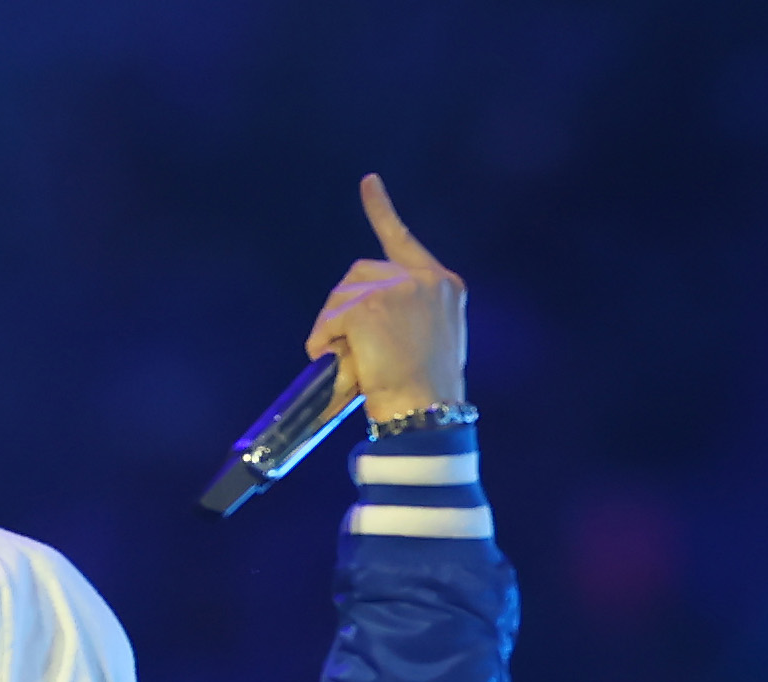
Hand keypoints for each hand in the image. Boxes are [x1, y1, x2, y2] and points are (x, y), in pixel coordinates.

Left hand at [303, 176, 464, 421]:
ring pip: (341, 296)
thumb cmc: (427, 395)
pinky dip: (323, 342)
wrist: (427, 413)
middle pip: (360, 273)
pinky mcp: (370, 304)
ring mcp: (397, 288)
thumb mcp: (431, 344)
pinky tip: (338, 364)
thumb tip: (361, 315)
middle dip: (344, 306)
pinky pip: (329, 319)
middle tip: (344, 347)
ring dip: (332, 329)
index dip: (381, 211)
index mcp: (444, 286)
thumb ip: (408, 316)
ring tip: (350, 364)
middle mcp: (423, 279)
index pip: (403, 241)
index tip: (367, 183)